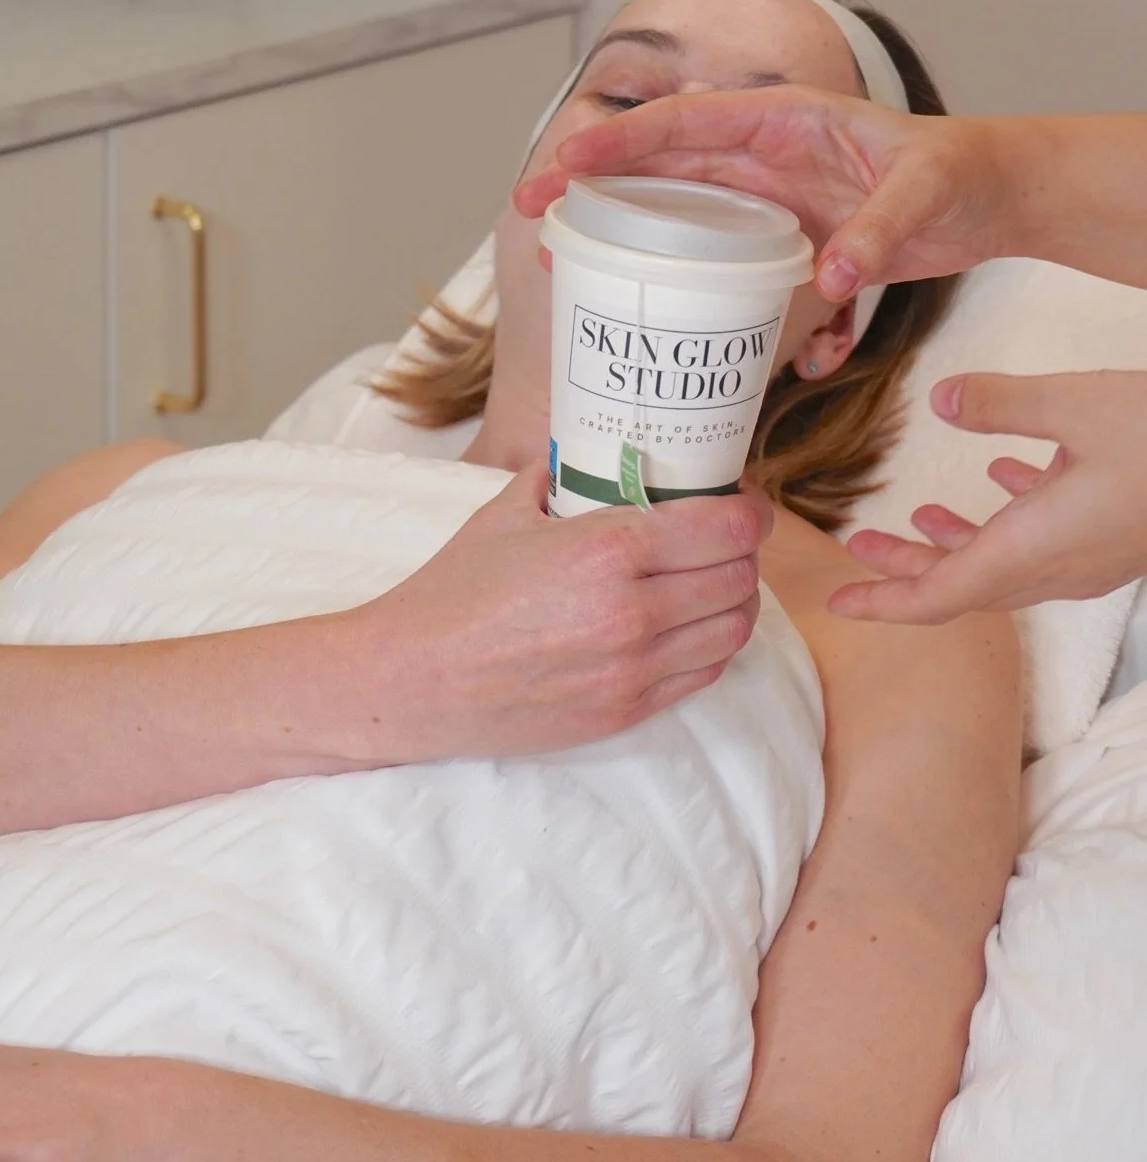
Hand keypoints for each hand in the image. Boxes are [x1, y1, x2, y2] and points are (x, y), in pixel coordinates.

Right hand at [360, 464, 770, 758]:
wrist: (415, 679)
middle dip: (742, 551)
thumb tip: (588, 451)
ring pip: (734, 629)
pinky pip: (705, 672)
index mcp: (607, 549)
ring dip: (734, 600)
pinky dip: (710, 643)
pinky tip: (687, 624)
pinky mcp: (627, 710)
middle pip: (740, 576)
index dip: (747, 509)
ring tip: (710, 580)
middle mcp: (633, 610)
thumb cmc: (455, 590)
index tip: (738, 500)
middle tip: (724, 536)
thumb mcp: (507, 511)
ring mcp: (634, 668)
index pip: (727, 527)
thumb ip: (560, 477)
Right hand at [513, 87, 1017, 300]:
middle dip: (592, 184)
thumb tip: (830, 280)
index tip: (564, 160)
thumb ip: (876, 232)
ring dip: (626, 236)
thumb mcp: (923, 195)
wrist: (990, 197)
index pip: (685, 121)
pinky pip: (722, 256)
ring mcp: (768, 197)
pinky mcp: (782, 237)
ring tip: (571, 267)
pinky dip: (695, 282)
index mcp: (784, 119)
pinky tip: (675, 313)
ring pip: (677, 211)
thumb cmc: (959, 173)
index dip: (620, 139)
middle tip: (531, 212)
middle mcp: (764, 154)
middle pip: (658, 165)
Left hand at [833, 370, 1146, 620]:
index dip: (884, 602)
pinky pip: (1047, 539)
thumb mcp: (1075, 404)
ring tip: (913, 519)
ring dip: (954, 545)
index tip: (838, 600)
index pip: (940, 596)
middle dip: (905, 571)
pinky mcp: (1116, 538)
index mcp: (1033, 549)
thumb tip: (942, 400)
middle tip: (856, 547)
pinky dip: (1010, 517)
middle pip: (964, 584)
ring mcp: (1090, 557)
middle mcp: (1057, 567)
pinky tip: (1008, 476)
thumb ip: (1000, 403)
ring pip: (1004, 562)